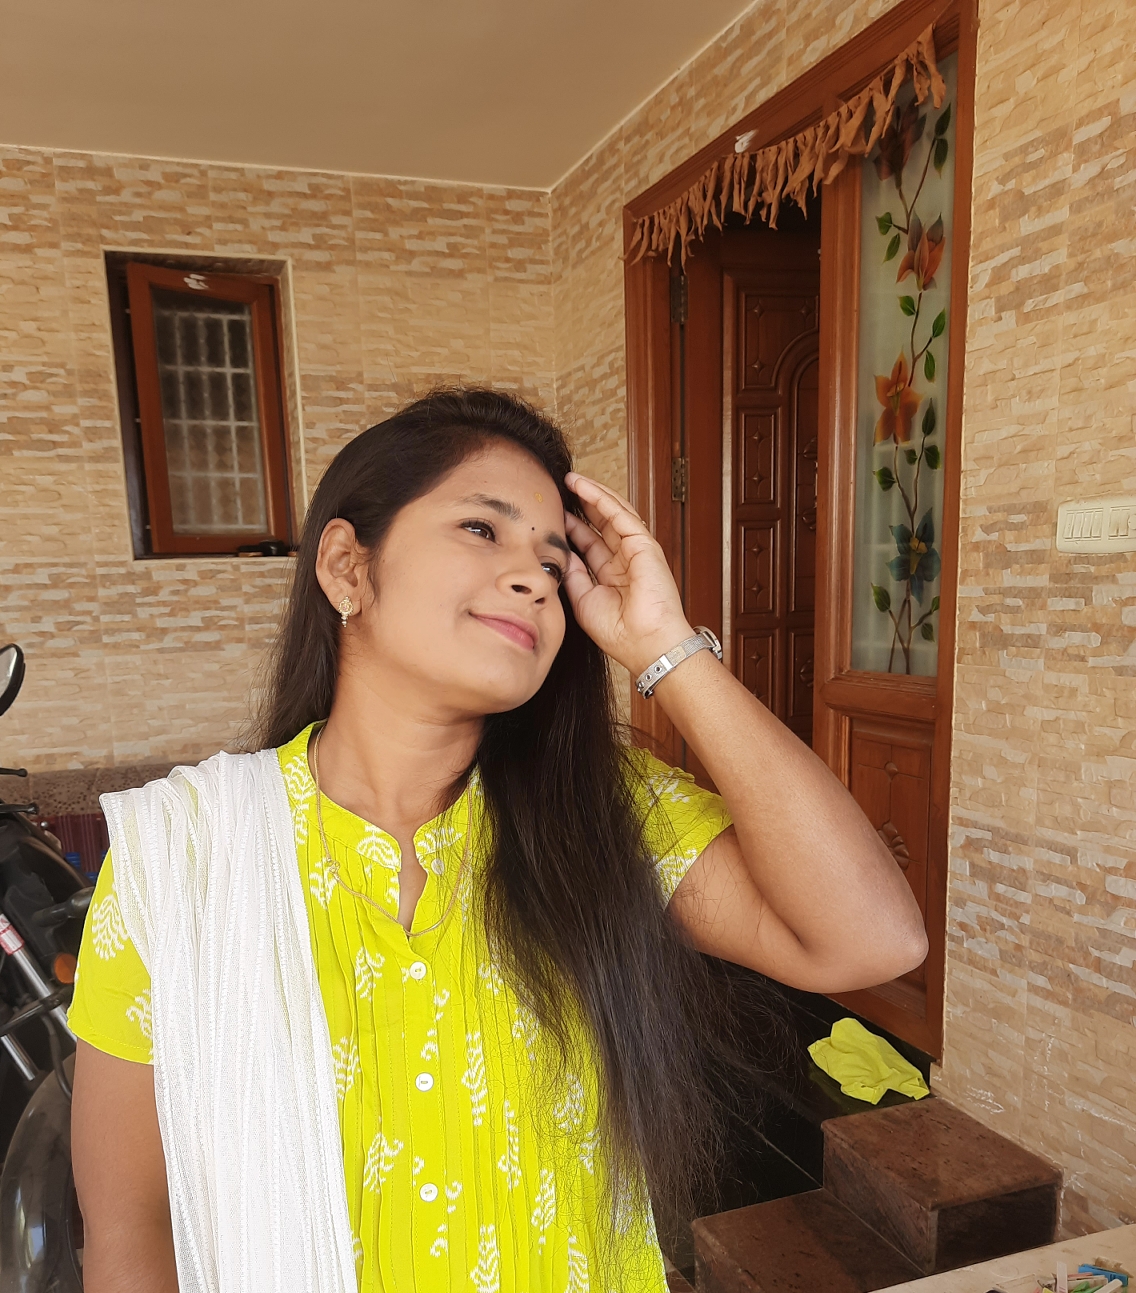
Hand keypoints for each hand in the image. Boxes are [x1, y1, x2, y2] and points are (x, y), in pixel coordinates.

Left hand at [561, 472, 693, 674]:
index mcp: (612, 576)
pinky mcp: (644, 544)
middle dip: (581, 506)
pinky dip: (602, 499)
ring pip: (612, 514)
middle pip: (601, 524)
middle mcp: (625, 560)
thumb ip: (573, 574)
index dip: (572, 527)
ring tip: (570, 480)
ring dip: (591, 495)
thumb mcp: (583, 600)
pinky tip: (583, 487)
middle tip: (560, 490)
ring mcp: (636, 550)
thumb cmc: (618, 631)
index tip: (552, 514)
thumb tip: (560, 553)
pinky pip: (620, 515)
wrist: (644, 643)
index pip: (589, 543)